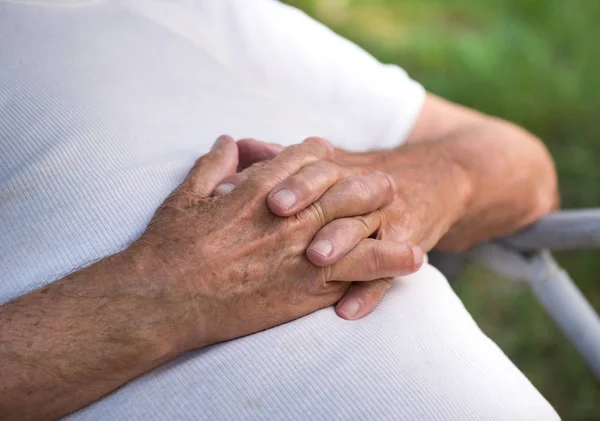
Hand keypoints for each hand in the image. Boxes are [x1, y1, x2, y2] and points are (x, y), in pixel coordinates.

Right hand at [134, 136, 421, 351]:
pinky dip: (387, 263)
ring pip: (358, 225)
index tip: (330, 156)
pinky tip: (411, 258)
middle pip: (342, 187)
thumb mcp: (185, 195)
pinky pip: (358, 272)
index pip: (305, 158)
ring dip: (383, 215)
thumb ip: (213, 164)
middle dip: (364, 181)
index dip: (320, 154)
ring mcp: (302, 252)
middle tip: (384, 183)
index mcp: (261, 187)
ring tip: (403, 210)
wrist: (165, 300)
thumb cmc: (168, 248)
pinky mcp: (307, 289)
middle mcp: (290, 215)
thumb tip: (231, 141)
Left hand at [217, 137, 471, 317]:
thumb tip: (236, 146)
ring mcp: (384, 217)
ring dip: (341, 239)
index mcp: (336, 169)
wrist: (433, 179)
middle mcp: (359, 189)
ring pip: (363, 226)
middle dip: (307, 196)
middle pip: (336, 187)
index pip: (311, 164)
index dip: (287, 175)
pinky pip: (387, 271)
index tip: (258, 190)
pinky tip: (347, 311)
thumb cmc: (359, 180)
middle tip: (279, 212)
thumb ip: (281, 159)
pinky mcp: (406, 244)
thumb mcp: (326, 165)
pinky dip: (369, 291)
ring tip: (316, 257)